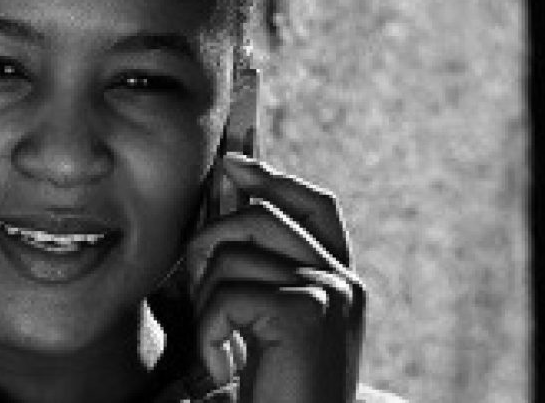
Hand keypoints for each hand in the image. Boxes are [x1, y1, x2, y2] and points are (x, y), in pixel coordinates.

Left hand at [185, 153, 365, 402]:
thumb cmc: (272, 391)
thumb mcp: (267, 324)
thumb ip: (260, 272)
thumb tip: (227, 204)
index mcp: (340, 282)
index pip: (315, 206)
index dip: (275, 178)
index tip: (234, 164)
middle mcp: (344, 282)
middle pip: (261, 216)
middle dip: (210, 246)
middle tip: (199, 297)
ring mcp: (330, 293)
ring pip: (233, 254)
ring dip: (206, 304)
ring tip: (220, 347)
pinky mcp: (307, 311)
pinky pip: (227, 294)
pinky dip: (208, 335)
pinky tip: (223, 368)